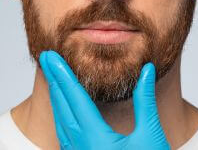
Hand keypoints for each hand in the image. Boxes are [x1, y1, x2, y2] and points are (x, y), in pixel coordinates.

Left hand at [39, 50, 169, 149]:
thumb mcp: (150, 135)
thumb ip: (145, 101)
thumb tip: (146, 70)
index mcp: (95, 138)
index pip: (74, 97)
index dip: (62, 74)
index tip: (51, 56)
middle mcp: (80, 148)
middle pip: (62, 107)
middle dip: (55, 80)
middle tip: (47, 59)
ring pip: (61, 122)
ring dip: (58, 98)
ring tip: (55, 78)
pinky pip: (65, 135)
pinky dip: (63, 116)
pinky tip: (65, 110)